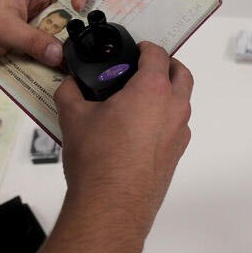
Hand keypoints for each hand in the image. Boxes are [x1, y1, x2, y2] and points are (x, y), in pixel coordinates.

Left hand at [0, 0, 90, 74]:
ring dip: (68, 43)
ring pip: (65, 30)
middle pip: (72, 6)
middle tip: (84, 35)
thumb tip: (59, 53)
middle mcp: (39, 1)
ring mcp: (38, 23)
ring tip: (70, 55)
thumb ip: (32, 40)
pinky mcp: (36, 42)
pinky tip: (59, 66)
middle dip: (79, 21)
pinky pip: (55, 48)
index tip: (81, 8)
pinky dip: (58, 57)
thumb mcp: (3, 29)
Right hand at [54, 42, 192, 236]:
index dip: (146, 48)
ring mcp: (179, 132)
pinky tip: (138, 128)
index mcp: (153, 89)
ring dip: (167, 93)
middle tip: (144, 67)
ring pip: (182, 101)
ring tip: (137, 99)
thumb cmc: (97, 158)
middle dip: (166, 65)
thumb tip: (69, 82)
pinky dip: (164, 118)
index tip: (135, 49)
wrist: (112, 205)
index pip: (158, 55)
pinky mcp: (177, 153)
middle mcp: (174, 107)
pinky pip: (176, 126)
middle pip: (181, 74)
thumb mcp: (73, 116)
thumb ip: (70, 91)